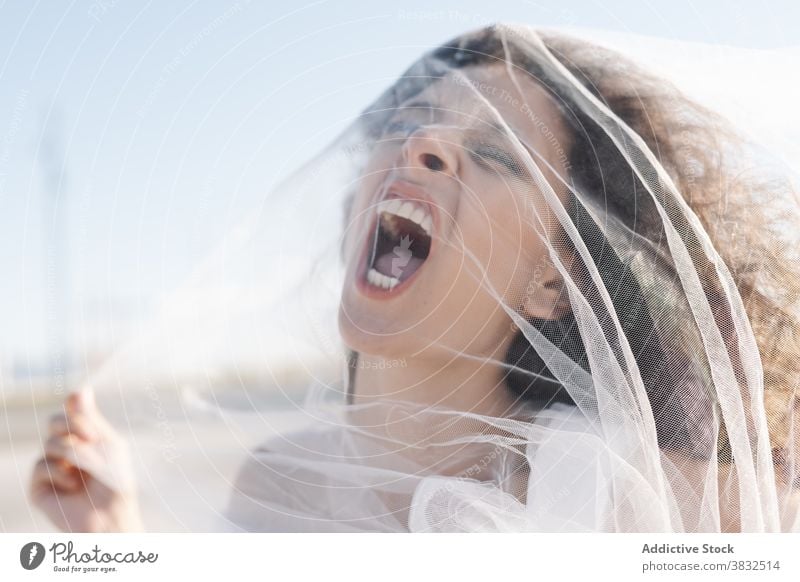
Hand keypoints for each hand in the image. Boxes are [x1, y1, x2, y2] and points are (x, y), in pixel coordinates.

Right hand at [29, 388, 143, 531]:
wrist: (110, 516)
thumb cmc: (115, 481)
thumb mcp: (108, 444)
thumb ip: (90, 419)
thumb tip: (80, 387)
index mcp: (86, 438)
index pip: (72, 410)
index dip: (77, 410)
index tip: (90, 417)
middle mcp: (67, 450)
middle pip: (55, 421)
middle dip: (72, 427)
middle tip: (89, 440)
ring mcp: (52, 467)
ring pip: (50, 443)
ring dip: (73, 453)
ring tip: (86, 471)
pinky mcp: (39, 486)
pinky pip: (40, 465)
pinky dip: (59, 472)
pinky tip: (72, 486)